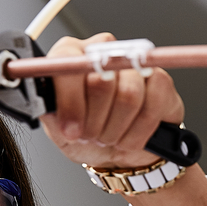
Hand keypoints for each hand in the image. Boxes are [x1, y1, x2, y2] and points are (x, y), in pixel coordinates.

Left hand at [39, 33, 183, 169]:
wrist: (118, 153)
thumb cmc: (87, 136)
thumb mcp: (59, 130)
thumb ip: (50, 112)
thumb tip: (46, 103)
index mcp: (70, 57)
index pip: (67, 62)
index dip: (70, 100)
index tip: (70, 130)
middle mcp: (102, 52)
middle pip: (100, 82)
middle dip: (95, 121)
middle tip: (92, 135)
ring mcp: (134, 63)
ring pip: (129, 97)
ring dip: (116, 130)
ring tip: (110, 136)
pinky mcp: (160, 79)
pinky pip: (152, 106)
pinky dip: (139, 132)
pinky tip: (130, 136)